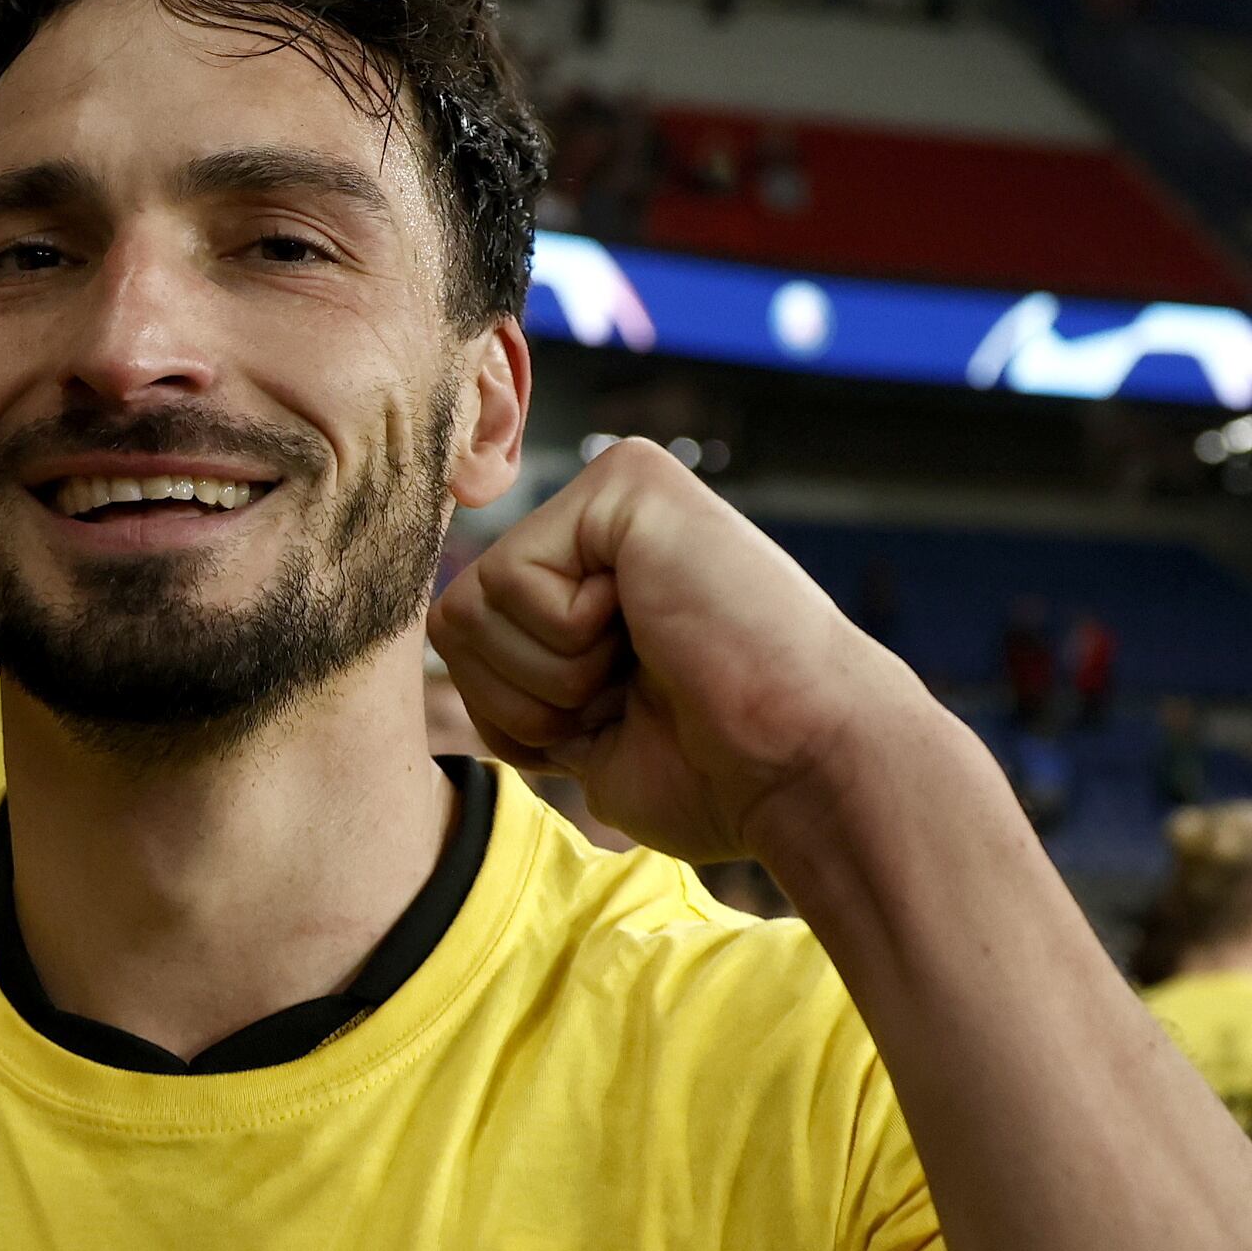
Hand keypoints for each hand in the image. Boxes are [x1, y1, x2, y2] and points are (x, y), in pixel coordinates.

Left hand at [428, 436, 939, 862]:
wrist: (803, 767)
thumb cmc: (718, 772)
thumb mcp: (585, 734)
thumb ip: (517, 681)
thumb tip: (449, 632)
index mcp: (592, 582)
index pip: (466, 648)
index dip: (520, 721)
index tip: (621, 719)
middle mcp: (599, 522)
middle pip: (454, 622)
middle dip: (528, 699)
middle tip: (637, 692)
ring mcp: (613, 492)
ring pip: (471, 606)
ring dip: (554, 676)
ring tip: (650, 660)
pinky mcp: (625, 478)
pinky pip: (508, 580)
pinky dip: (570, 640)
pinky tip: (655, 627)